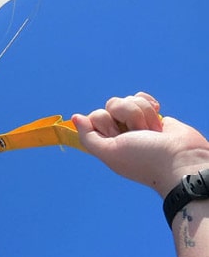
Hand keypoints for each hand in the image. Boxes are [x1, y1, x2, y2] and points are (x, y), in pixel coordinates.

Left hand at [72, 92, 208, 196]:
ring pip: (129, 100)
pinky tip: (157, 118)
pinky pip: (141, 97)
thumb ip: (88, 136)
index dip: (107, 122)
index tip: (118, 136)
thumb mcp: (109, 152)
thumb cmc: (144, 158)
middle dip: (128, 117)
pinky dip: (149, 104)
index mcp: (105, 140)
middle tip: (139, 134)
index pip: (95, 116)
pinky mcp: (152, 113)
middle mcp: (118, 130)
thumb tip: (76, 117)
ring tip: (152, 131)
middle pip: (111, 104)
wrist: (180, 157)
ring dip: (142, 114)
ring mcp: (135, 121)